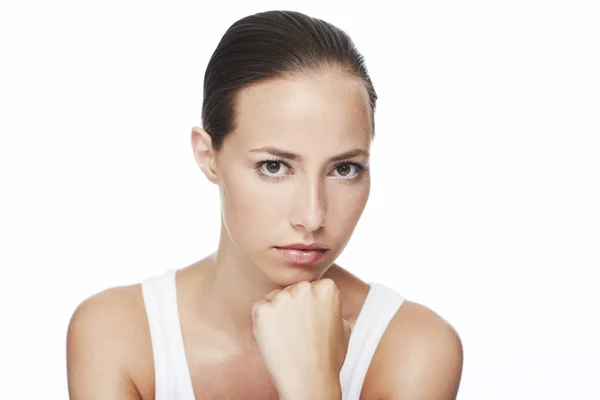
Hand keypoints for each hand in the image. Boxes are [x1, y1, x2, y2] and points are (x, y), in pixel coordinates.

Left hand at [252, 278, 350, 398]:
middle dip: (292, 307)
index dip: (309, 307)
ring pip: (275, 298)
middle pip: (292, 290)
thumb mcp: (344, 326)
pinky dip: (263, 322)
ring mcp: (282, 298)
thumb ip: (332, 307)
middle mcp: (305, 288)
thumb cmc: (328, 358)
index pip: (311, 287)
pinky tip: (275, 338)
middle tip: (298, 333)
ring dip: (277, 314)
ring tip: (288, 338)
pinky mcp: (263, 310)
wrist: (310, 381)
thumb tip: (325, 301)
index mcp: (327, 288)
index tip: (311, 324)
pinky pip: (260, 309)